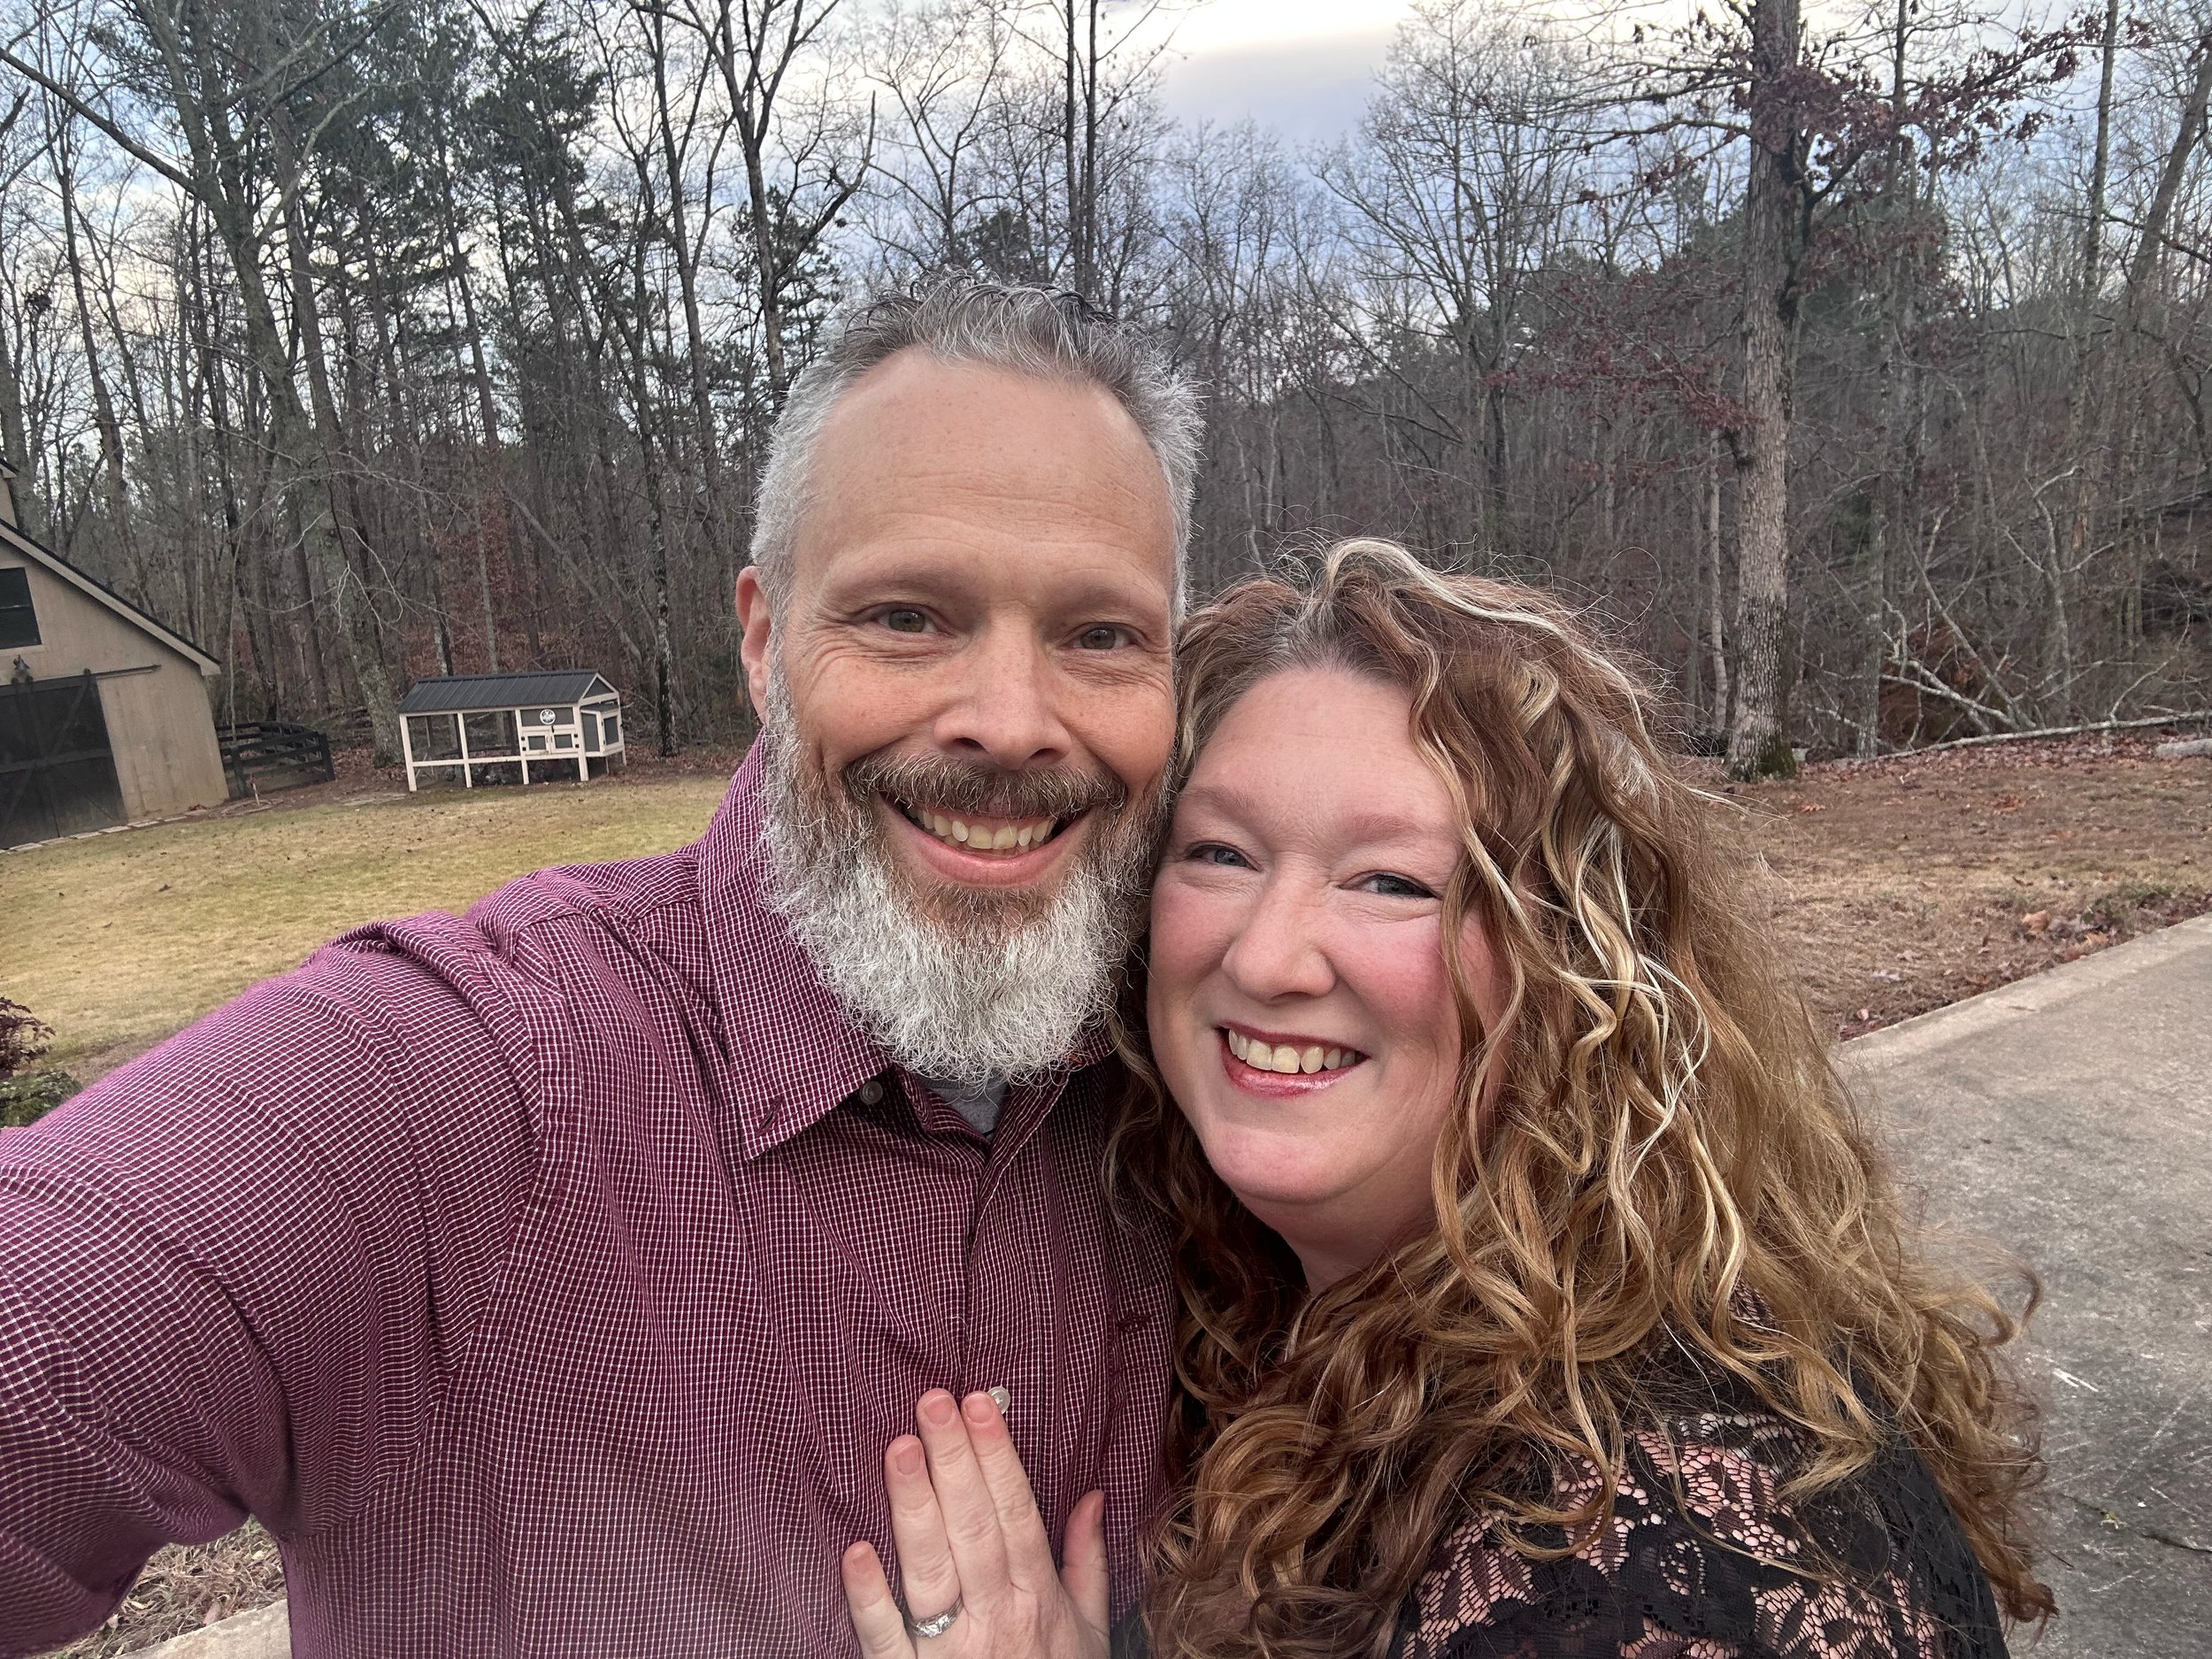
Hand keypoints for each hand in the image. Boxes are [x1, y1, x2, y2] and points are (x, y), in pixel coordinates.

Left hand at [842, 1389, 1109, 1658]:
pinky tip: (854, 1552)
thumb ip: (1086, 1561)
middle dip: (954, 1462)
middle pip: (973, 1530)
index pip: (1016, 1514)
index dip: (997, 1457)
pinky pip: (886, 1640)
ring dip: (913, 1507)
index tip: (979, 1403)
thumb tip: (1091, 1495)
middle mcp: (996, 1619)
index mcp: (1037, 1599)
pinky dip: (869, 1599)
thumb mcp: (1089, 1632)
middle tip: (932, 1402)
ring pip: (930, 1570)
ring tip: (898, 1448)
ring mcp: (951, 1652)